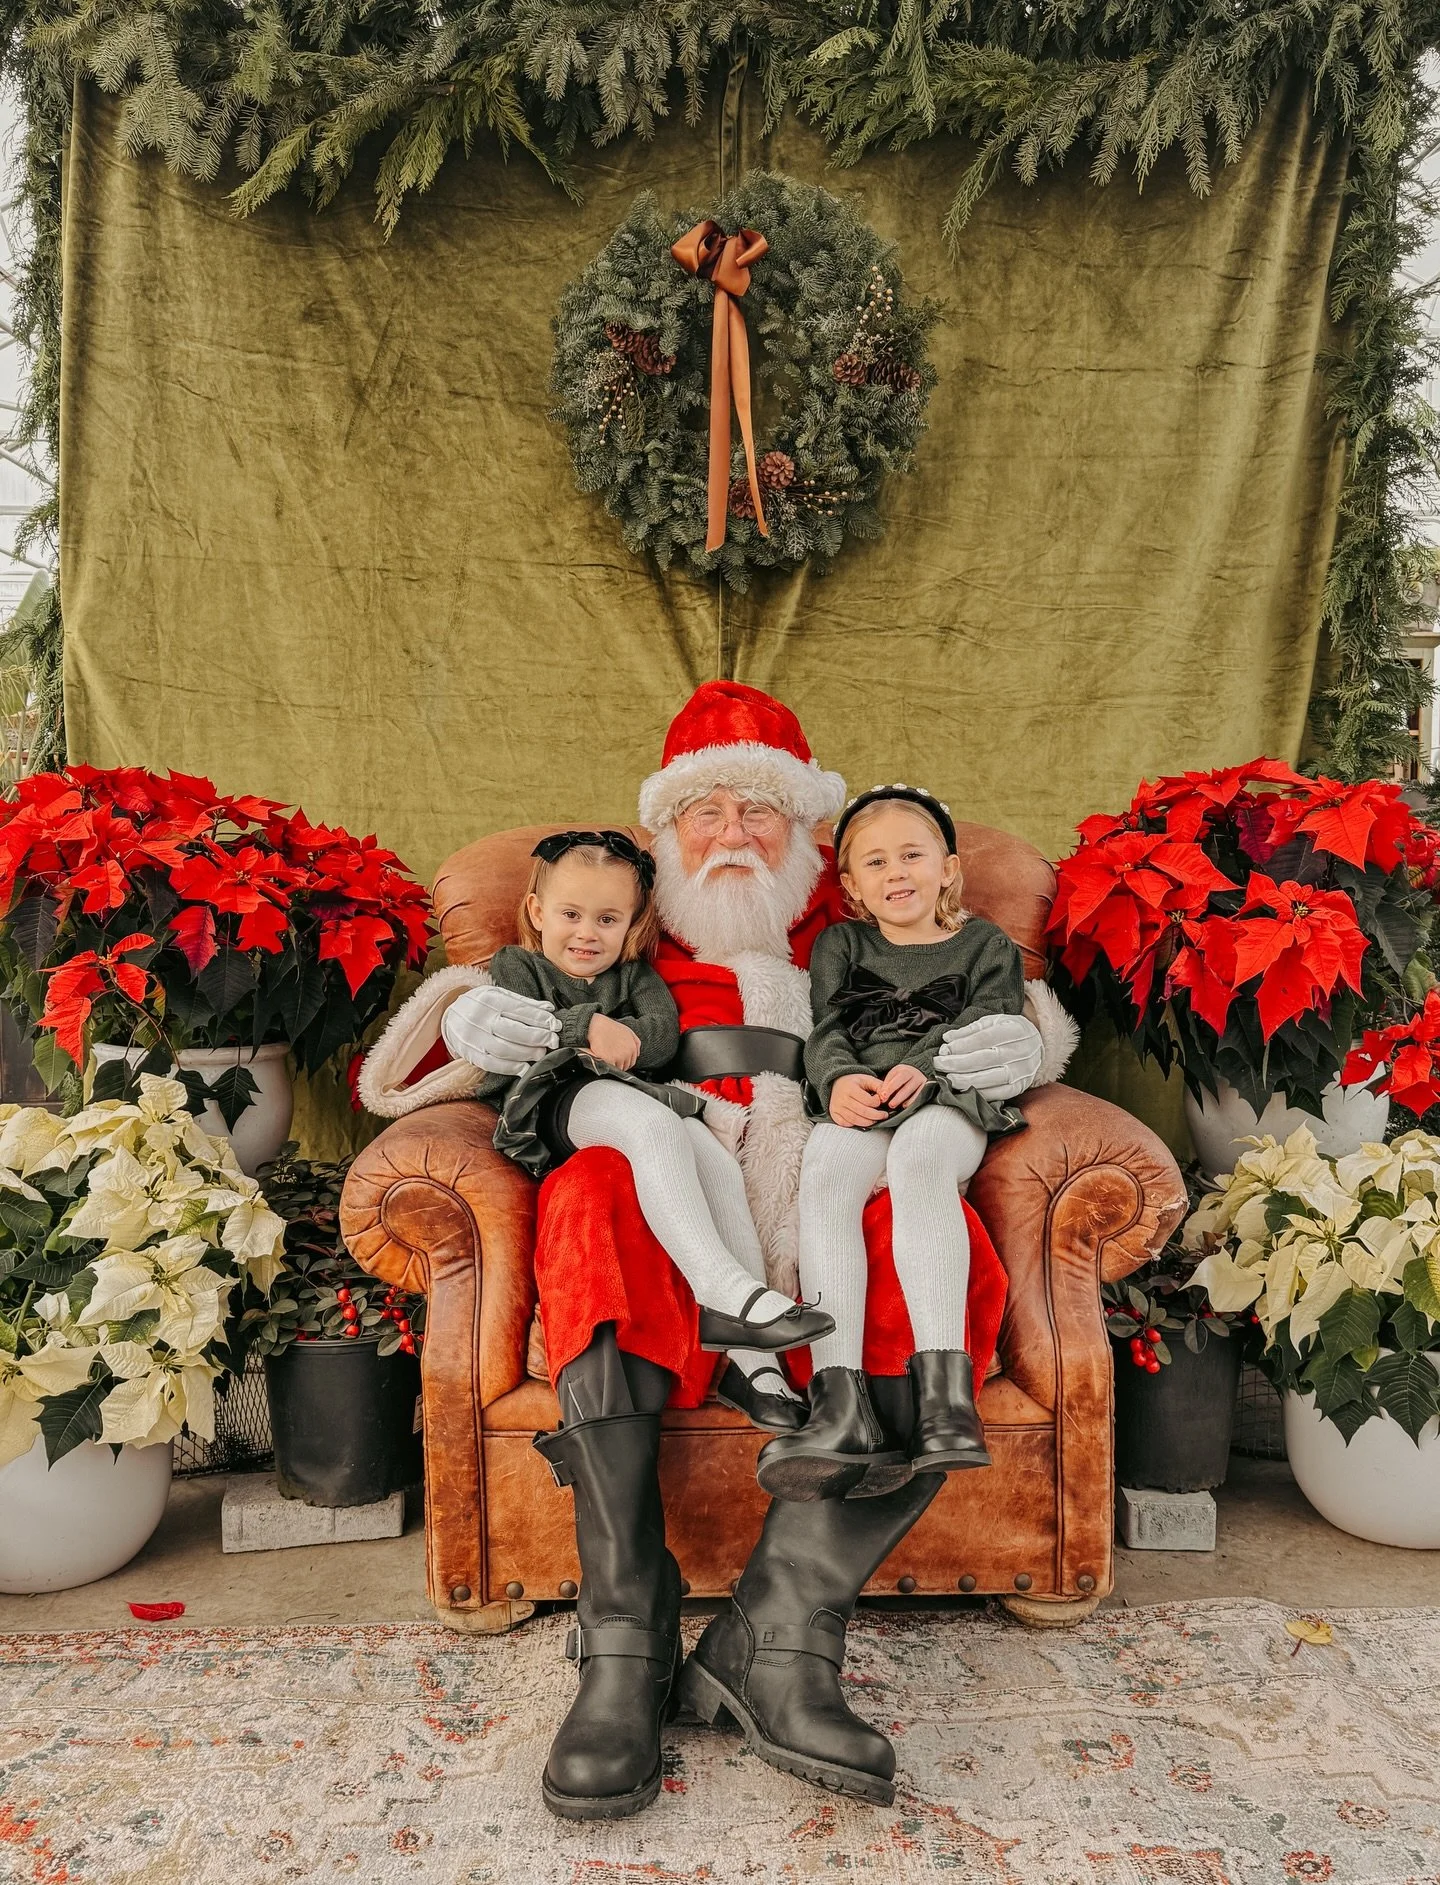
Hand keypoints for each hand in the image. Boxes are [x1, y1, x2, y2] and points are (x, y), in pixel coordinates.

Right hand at [440, 984, 558, 1074]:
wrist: (450, 1015)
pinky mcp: (469, 1053)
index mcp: (488, 999)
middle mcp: (478, 1017)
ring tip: (540, 1053)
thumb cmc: (480, 1004)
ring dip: (526, 1054)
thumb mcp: (498, 994)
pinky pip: (491, 1064)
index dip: (540, 1019)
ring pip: (504, 1049)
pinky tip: (524, 1067)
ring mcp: (472, 1037)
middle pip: (513, 1031)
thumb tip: (549, 1009)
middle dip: (537, 1037)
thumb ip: (524, 1002)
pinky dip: (510, 1068)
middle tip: (552, 1041)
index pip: (519, 1010)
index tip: (556, 1025)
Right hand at [587, 1013, 640, 1069]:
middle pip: (625, 1066)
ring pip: (617, 1068)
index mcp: (632, 1048)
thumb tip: (638, 1054)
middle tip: (611, 1057)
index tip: (619, 1059)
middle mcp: (627, 1054)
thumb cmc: (610, 1027)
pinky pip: (609, 1068)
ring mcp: (618, 1058)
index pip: (631, 1062)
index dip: (625, 1062)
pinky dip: (606, 1066)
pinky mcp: (609, 1060)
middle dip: (619, 1064)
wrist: (597, 1026)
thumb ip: (636, 1042)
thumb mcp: (628, 1031)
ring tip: (606, 1057)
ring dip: (613, 1065)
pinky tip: (603, 1059)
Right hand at [829, 1073, 888, 1127]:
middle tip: (884, 1115)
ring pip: (856, 1120)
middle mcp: (842, 1098)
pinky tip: (863, 1120)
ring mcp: (837, 1108)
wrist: (836, 1083)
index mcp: (850, 1088)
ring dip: (869, 1122)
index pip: (868, 1100)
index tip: (880, 1101)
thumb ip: (879, 1086)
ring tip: (875, 1119)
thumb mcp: (867, 1079)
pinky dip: (857, 1124)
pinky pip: (847, 1124)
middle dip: (877, 1115)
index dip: (877, 1102)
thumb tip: (886, 1097)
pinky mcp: (834, 1115)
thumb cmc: (854, 1082)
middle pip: (863, 1112)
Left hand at [877, 1063, 926, 1110]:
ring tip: (897, 1106)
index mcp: (902, 1070)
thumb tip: (881, 1096)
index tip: (883, 1097)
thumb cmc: (901, 1076)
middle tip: (890, 1104)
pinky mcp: (925, 1086)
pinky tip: (905, 1105)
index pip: (895, 1080)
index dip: (889, 1089)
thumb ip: (886, 1085)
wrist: (917, 1070)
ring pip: (912, 1091)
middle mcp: (912, 1074)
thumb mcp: (892, 1076)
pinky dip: (912, 1101)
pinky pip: (919, 1094)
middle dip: (897, 1097)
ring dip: (904, 1100)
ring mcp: (920, 1080)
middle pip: (905, 1085)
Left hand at [934, 1013, 1042, 1100]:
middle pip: (986, 1058)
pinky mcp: (1021, 1086)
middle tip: (939, 1064)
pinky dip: (980, 1093)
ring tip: (948, 1079)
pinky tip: (964, 1091)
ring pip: (992, 1078)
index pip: (984, 1038)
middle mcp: (1021, 1051)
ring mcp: (1022, 1070)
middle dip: (958, 1063)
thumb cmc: (1009, 1032)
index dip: (962, 1045)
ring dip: (966, 1080)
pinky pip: (999, 1093)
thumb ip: (970, 1030)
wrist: (1037, 1045)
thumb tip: (948, 1038)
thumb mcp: (992, 1022)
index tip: (945, 1050)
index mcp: (1015, 1030)